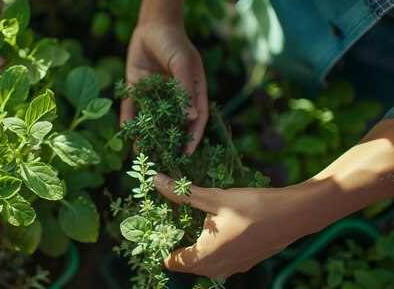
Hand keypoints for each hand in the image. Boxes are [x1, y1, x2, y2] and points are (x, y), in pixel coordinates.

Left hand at [122, 21, 207, 153]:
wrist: (152, 25)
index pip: (196, 119)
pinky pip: (132, 109)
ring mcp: (155, 94)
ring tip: (142, 155)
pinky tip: (126, 134)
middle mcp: (174, 96)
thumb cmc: (174, 43)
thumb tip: (190, 118)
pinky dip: (129, 121)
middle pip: (173, 123)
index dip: (193, 137)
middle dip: (168, 142)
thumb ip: (185, 90)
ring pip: (151, 120)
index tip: (188, 153)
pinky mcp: (137, 89)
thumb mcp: (183, 64)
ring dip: (147, 136)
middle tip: (164, 160)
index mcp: (191, 92)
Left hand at [152, 173, 303, 279]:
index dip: (162, 243)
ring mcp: (232, 269)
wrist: (294, 216)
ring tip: (191, 215)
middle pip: (186, 261)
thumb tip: (156, 181)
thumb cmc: (252, 207)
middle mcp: (215, 269)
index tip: (158, 222)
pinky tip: (215, 223)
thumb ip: (183, 194)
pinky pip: (219, 258)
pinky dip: (212, 244)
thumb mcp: (214, 198)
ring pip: (203, 260)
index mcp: (203, 257)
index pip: (171, 261)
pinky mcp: (244, 263)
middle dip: (177, 240)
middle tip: (172, 214)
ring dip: (195, 241)